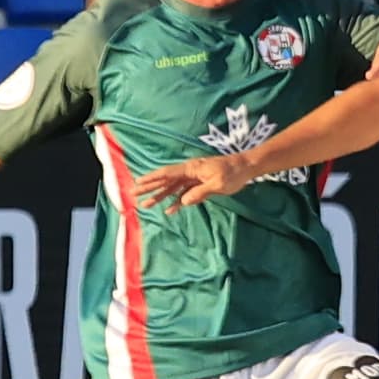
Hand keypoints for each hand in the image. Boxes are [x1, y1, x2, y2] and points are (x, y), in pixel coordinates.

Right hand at [131, 152, 251, 208]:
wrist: (245, 168)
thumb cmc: (233, 174)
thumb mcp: (217, 184)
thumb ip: (199, 193)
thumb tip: (182, 202)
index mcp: (191, 168)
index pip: (167, 174)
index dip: (151, 179)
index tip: (138, 183)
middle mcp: (189, 172)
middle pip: (165, 180)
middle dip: (149, 187)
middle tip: (133, 193)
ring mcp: (194, 178)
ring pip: (172, 188)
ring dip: (159, 196)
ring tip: (146, 204)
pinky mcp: (200, 185)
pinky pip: (184, 193)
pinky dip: (176, 201)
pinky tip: (169, 210)